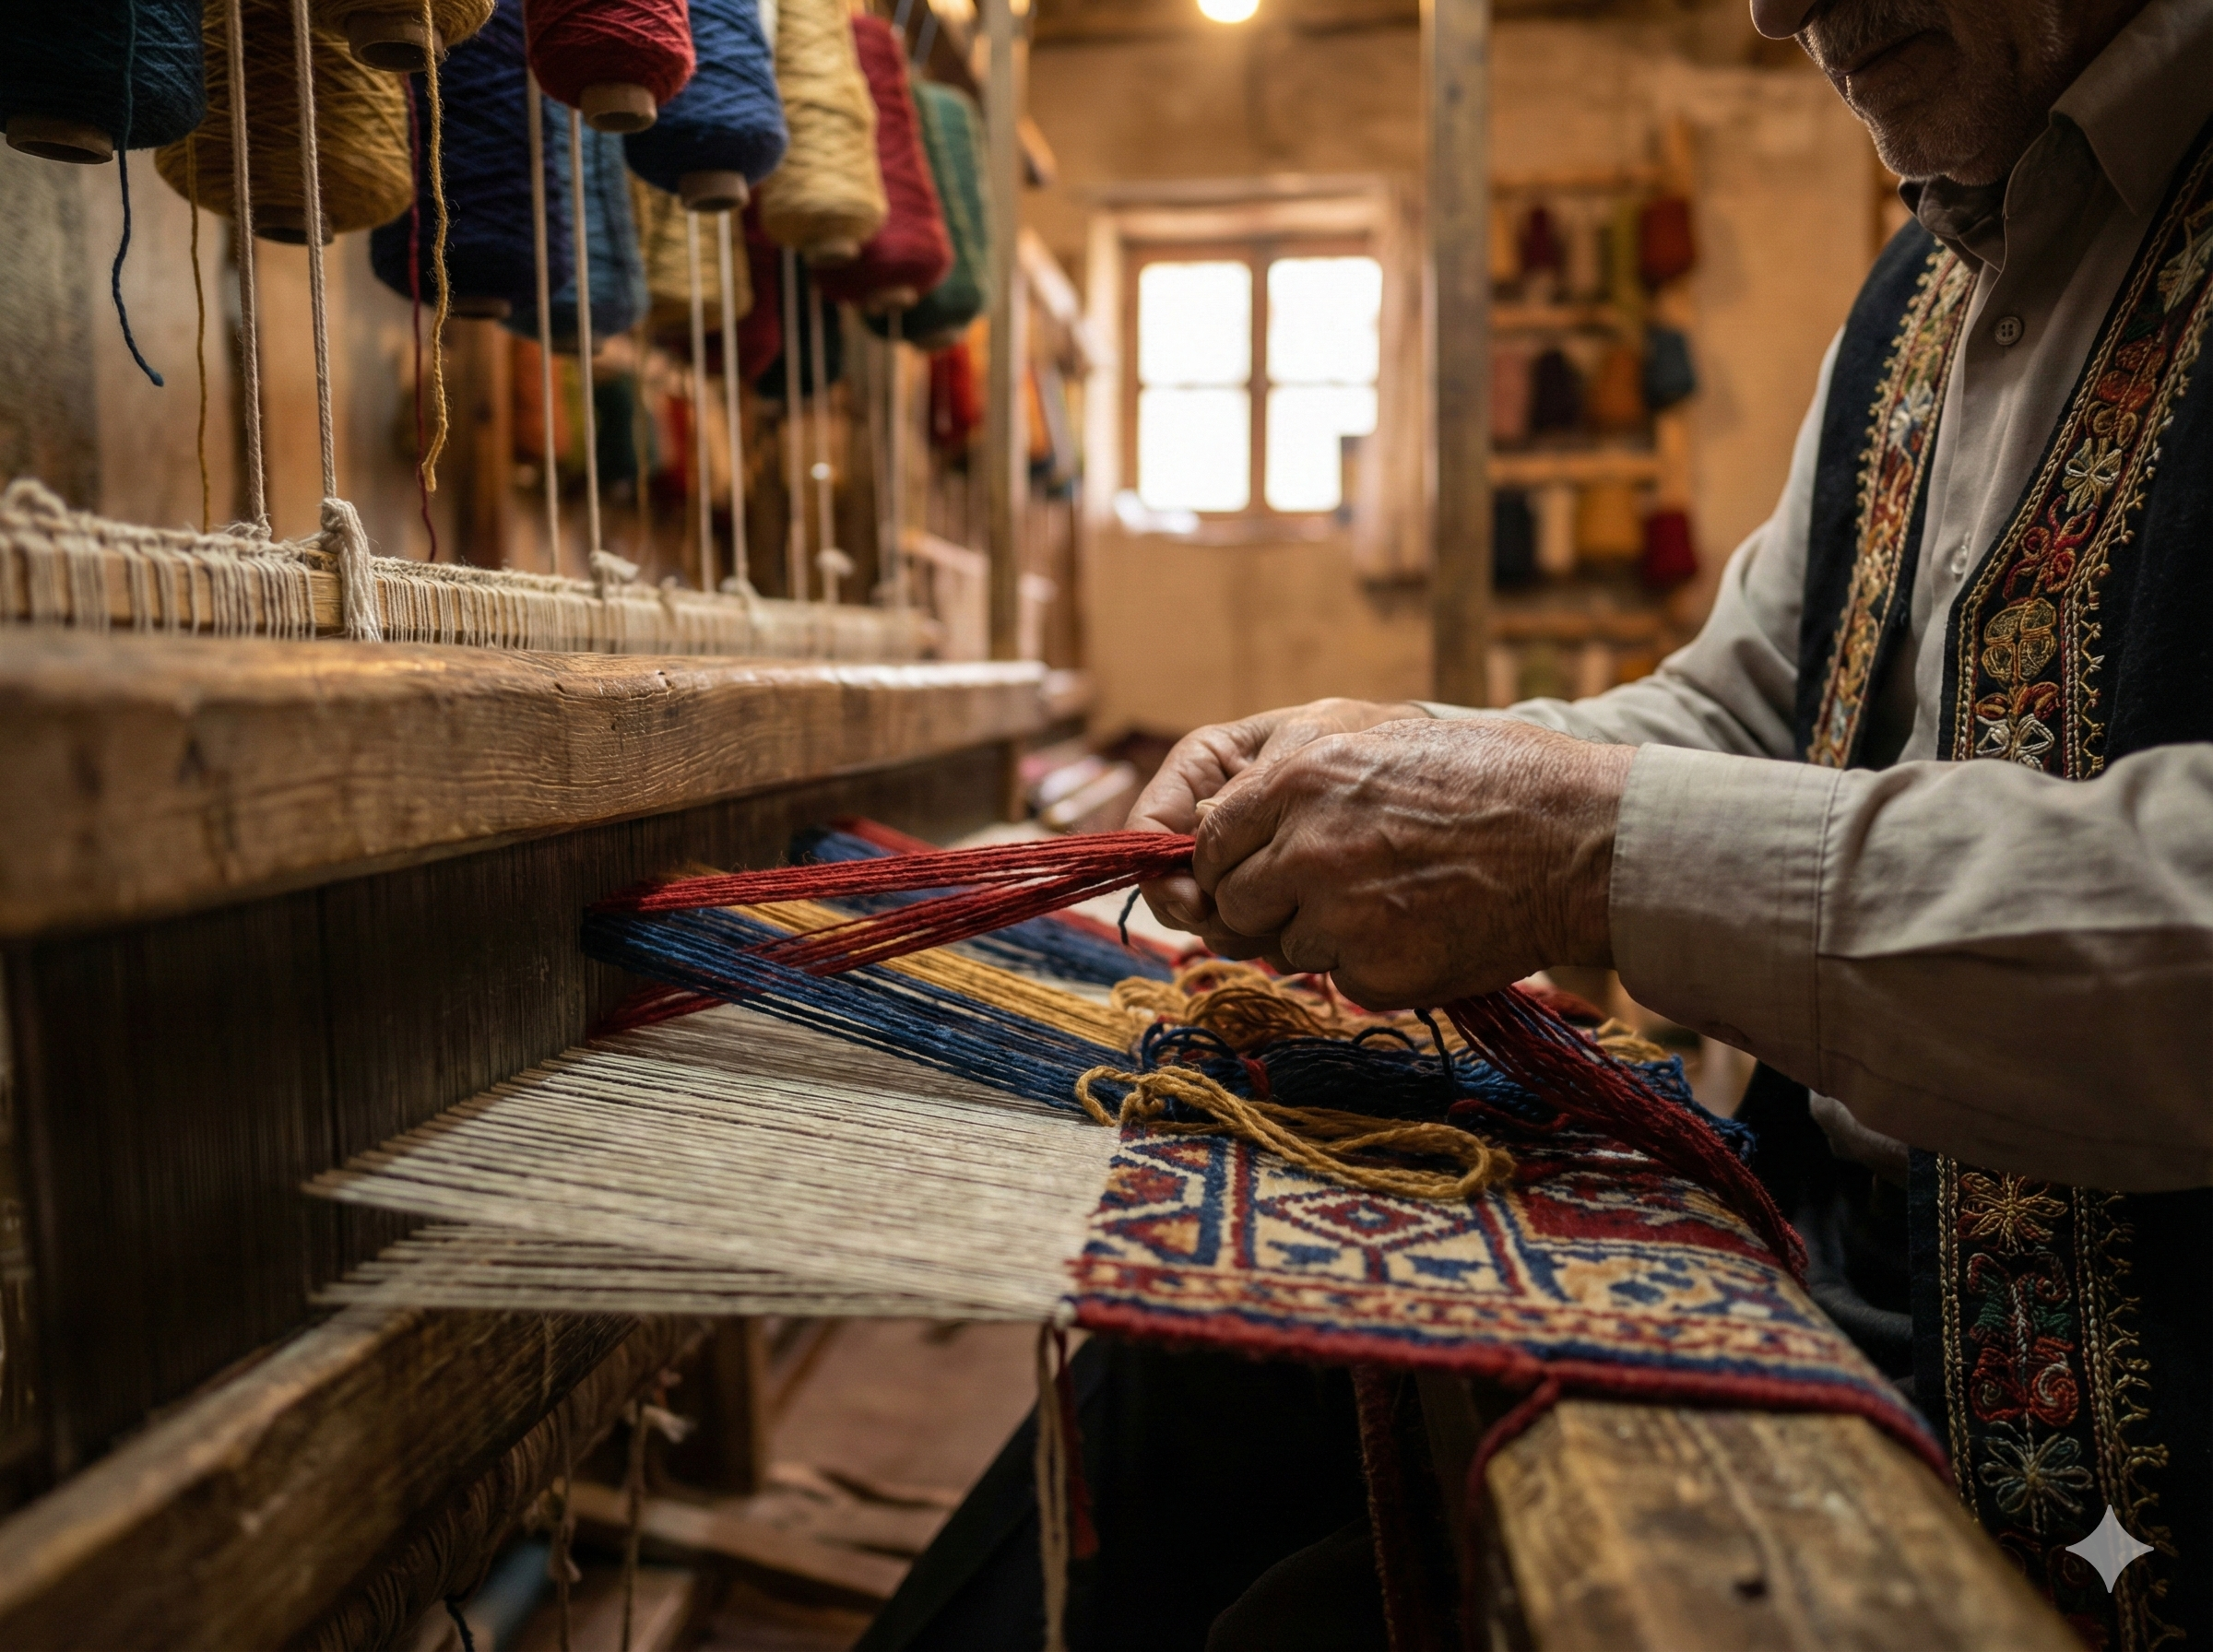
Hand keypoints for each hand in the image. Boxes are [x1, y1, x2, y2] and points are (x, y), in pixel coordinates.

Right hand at [1126, 698, 1430, 937]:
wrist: (1400, 763)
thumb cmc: (1350, 736)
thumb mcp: (1305, 743)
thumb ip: (1254, 785)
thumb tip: (1202, 833)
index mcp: (1200, 767)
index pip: (1148, 827)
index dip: (1158, 874)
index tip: (1193, 906)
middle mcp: (1203, 816)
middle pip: (1167, 884)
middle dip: (1199, 912)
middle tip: (1244, 923)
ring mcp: (1228, 857)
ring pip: (1202, 914)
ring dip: (1234, 929)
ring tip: (1283, 922)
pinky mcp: (1257, 888)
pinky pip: (1241, 924)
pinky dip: (1263, 935)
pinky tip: (1298, 928)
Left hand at [1188, 717, 1633, 1006]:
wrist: (1579, 839)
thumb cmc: (1494, 779)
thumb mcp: (1382, 743)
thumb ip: (1296, 785)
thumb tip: (1226, 823)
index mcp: (1299, 779)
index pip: (1211, 841)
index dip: (1227, 864)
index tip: (1251, 872)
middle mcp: (1306, 848)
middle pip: (1234, 903)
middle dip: (1266, 907)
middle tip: (1321, 899)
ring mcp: (1339, 916)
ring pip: (1287, 946)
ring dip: (1325, 936)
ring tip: (1397, 902)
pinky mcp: (1376, 972)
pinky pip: (1342, 980)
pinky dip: (1373, 967)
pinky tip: (1425, 931)